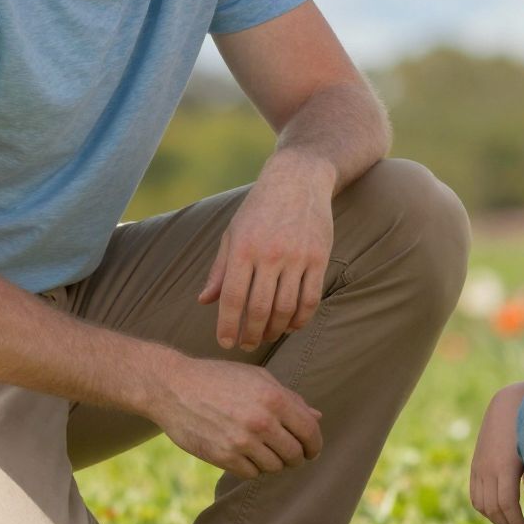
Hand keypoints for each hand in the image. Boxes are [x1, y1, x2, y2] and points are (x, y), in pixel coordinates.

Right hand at [150, 355, 324, 477]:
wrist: (173, 387)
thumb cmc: (219, 378)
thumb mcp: (257, 378)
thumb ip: (289, 398)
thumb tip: (317, 416)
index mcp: (274, 398)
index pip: (310, 431)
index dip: (315, 445)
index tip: (311, 450)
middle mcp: (261, 421)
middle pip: (294, 454)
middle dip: (295, 457)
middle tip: (288, 454)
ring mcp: (242, 441)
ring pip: (274, 467)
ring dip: (272, 462)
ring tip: (262, 450)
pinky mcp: (223, 456)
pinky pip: (251, 473)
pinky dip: (252, 467)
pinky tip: (244, 454)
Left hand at [198, 153, 334, 350]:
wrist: (298, 179)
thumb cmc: (259, 209)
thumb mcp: (233, 233)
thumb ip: (220, 270)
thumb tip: (204, 301)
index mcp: (243, 248)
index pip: (233, 298)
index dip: (228, 326)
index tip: (225, 343)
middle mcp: (270, 253)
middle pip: (260, 308)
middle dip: (251, 333)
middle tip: (247, 344)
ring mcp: (297, 256)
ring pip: (286, 308)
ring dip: (276, 329)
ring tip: (267, 336)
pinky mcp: (319, 257)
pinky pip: (311, 298)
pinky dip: (301, 318)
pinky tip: (292, 325)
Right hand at [469, 381, 523, 523]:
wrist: (509, 404)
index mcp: (504, 466)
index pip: (506, 505)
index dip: (516, 523)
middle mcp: (487, 468)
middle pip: (492, 509)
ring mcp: (479, 466)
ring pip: (481, 504)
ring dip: (495, 519)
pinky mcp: (476, 465)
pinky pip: (475, 494)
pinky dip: (484, 508)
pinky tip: (499, 512)